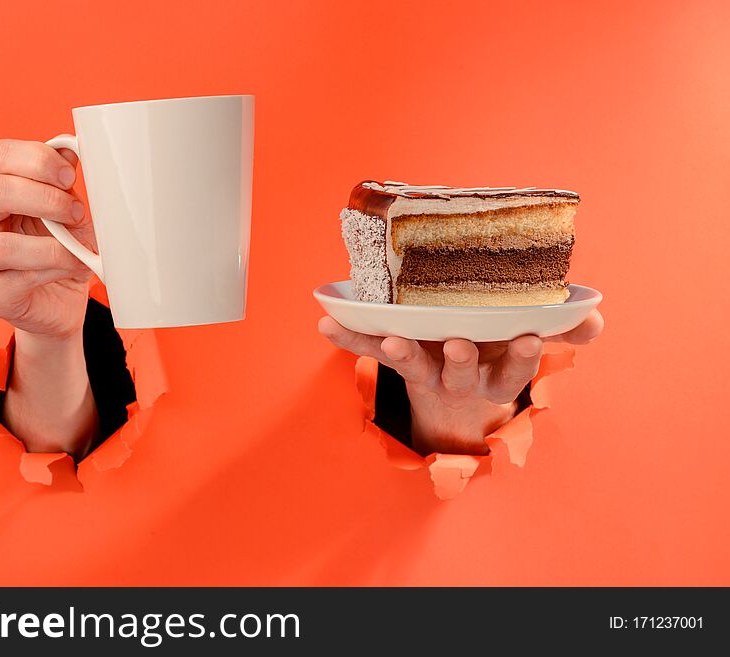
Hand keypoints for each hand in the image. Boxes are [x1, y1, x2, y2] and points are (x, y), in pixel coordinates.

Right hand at [0, 138, 94, 337]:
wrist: (62, 301)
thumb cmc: (61, 249)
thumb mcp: (67, 209)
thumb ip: (63, 180)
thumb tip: (70, 147)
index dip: (37, 159)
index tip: (70, 175)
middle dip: (46, 199)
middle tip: (77, 212)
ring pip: (2, 245)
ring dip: (51, 245)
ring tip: (78, 248)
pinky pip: (19, 278)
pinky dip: (54, 270)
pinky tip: (72, 267)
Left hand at [318, 310, 603, 455]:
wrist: (453, 398)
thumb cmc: (495, 354)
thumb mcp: (527, 343)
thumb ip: (562, 330)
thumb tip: (595, 319)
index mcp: (496, 373)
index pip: (514, 368)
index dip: (521, 358)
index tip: (527, 337)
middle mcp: (461, 378)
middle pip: (463, 374)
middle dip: (463, 361)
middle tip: (461, 345)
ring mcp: (426, 371)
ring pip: (414, 367)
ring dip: (403, 353)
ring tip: (392, 340)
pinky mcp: (398, 358)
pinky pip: (372, 349)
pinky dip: (351, 338)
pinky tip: (327, 323)